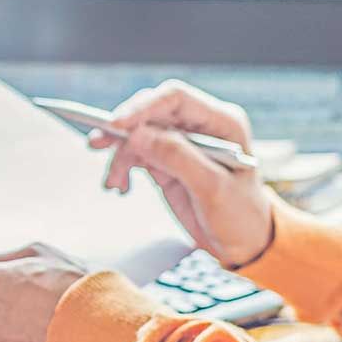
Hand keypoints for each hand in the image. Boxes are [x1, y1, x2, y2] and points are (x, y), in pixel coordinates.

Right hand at [91, 80, 274, 267]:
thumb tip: (138, 135)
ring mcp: (182, 143)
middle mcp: (200, 126)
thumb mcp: (213, 188)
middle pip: (152, 112)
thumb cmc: (240, 215)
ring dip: (120, 155)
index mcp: (221, 122)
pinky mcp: (168, 161)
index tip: (116, 124)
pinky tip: (120, 186)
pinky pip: (137, 154)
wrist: (243, 243)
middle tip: (98, 144)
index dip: (144, 106)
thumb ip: (178, 158)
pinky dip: (123, 168)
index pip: (176, 99)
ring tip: (112, 182)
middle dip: (124, 129)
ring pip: (139, 134)